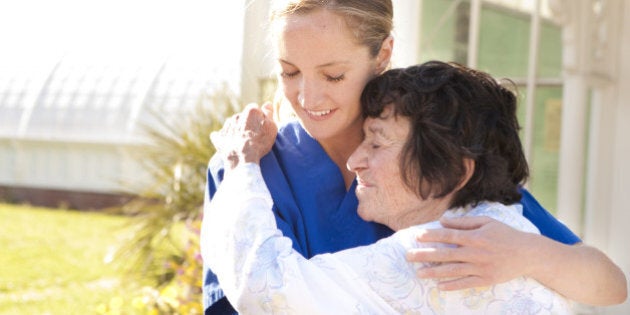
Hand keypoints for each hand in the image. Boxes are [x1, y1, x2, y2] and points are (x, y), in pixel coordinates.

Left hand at [210, 102, 277, 168]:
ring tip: (243, 143)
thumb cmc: (260, 143)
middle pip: (243, 118)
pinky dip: (225, 138)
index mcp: (250, 112)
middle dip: (247, 124)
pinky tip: (228, 143)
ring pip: (233, 125)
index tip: (262, 128)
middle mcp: (237, 116)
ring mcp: (226, 126)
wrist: (243, 159)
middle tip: (254, 137)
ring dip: (237, 131)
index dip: (260, 119)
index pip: (255, 110)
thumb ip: (269, 114)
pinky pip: (221, 135)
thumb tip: (267, 103)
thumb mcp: (271, 127)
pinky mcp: (218, 137)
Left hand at [406, 216, 535, 289]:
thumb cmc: (505, 234)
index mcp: (476, 236)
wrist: (528, 254)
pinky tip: (439, 286)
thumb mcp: (486, 222)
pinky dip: (452, 285)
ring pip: (453, 271)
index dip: (432, 236)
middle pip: (446, 254)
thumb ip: (463, 222)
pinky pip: (466, 283)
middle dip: (426, 255)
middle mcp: (476, 252)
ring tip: (419, 273)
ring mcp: (481, 267)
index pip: (449, 236)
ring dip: (434, 272)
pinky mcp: (486, 279)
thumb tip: (442, 221)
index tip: (417, 237)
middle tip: (408, 256)